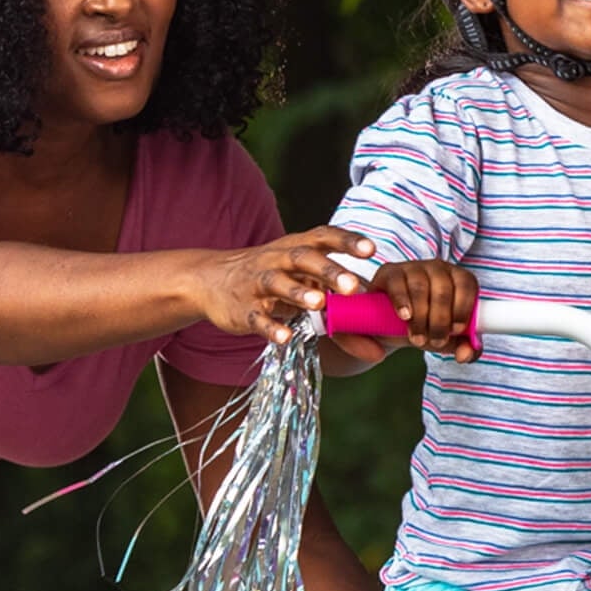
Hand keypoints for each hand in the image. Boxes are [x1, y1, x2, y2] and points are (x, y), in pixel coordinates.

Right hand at [196, 227, 373, 343]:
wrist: (211, 281)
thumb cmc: (274, 282)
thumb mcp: (305, 288)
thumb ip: (343, 318)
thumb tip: (379, 352)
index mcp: (297, 248)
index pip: (324, 238)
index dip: (347, 241)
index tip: (371, 249)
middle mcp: (277, 260)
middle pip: (303, 259)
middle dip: (329, 271)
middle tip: (353, 287)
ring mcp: (258, 284)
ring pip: (278, 284)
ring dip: (298, 293)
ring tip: (319, 304)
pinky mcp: (242, 309)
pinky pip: (256, 317)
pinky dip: (270, 327)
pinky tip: (285, 337)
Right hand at [330, 258, 480, 366]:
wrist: (392, 323)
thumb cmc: (427, 326)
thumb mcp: (447, 339)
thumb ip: (464, 349)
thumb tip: (465, 355)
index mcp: (458, 279)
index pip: (467, 285)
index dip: (463, 309)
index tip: (455, 330)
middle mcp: (438, 268)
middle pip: (443, 290)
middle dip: (440, 321)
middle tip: (435, 341)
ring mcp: (413, 267)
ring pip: (421, 288)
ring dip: (421, 317)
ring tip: (417, 337)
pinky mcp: (391, 272)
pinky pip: (398, 284)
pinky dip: (402, 302)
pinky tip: (405, 316)